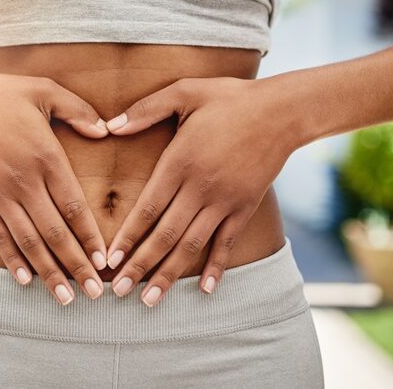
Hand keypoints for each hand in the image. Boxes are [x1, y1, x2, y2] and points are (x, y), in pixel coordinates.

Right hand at [0, 72, 111, 304]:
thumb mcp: (43, 90)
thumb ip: (78, 110)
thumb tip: (106, 130)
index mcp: (46, 157)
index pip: (74, 206)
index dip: (90, 237)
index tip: (105, 261)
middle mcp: (24, 182)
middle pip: (56, 233)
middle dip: (77, 266)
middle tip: (97, 294)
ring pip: (29, 242)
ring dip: (50, 273)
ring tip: (67, 298)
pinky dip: (13, 260)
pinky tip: (26, 280)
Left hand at [101, 76, 298, 305]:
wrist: (283, 110)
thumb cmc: (229, 97)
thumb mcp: (184, 92)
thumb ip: (146, 110)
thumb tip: (111, 126)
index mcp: (180, 162)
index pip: (147, 208)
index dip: (127, 236)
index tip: (110, 259)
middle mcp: (200, 188)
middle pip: (165, 235)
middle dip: (140, 265)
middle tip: (119, 291)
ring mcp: (225, 201)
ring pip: (192, 246)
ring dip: (169, 274)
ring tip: (149, 300)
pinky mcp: (245, 207)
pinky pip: (227, 243)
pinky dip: (216, 267)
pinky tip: (203, 289)